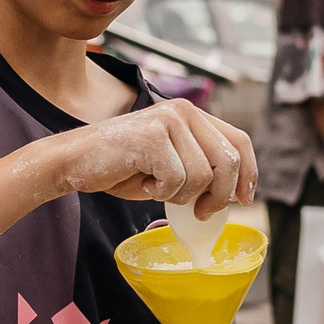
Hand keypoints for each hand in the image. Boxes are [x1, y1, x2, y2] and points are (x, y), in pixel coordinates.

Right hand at [46, 100, 256, 214]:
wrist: (75, 162)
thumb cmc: (122, 167)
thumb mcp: (171, 166)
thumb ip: (201, 167)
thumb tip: (235, 193)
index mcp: (192, 115)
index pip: (239, 140)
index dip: (249, 172)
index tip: (245, 199)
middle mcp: (184, 111)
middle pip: (228, 160)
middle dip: (219, 195)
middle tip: (200, 212)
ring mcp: (168, 121)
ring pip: (202, 174)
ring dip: (182, 195)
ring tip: (158, 188)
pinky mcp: (152, 137)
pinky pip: (176, 180)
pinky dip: (162, 192)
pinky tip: (144, 182)